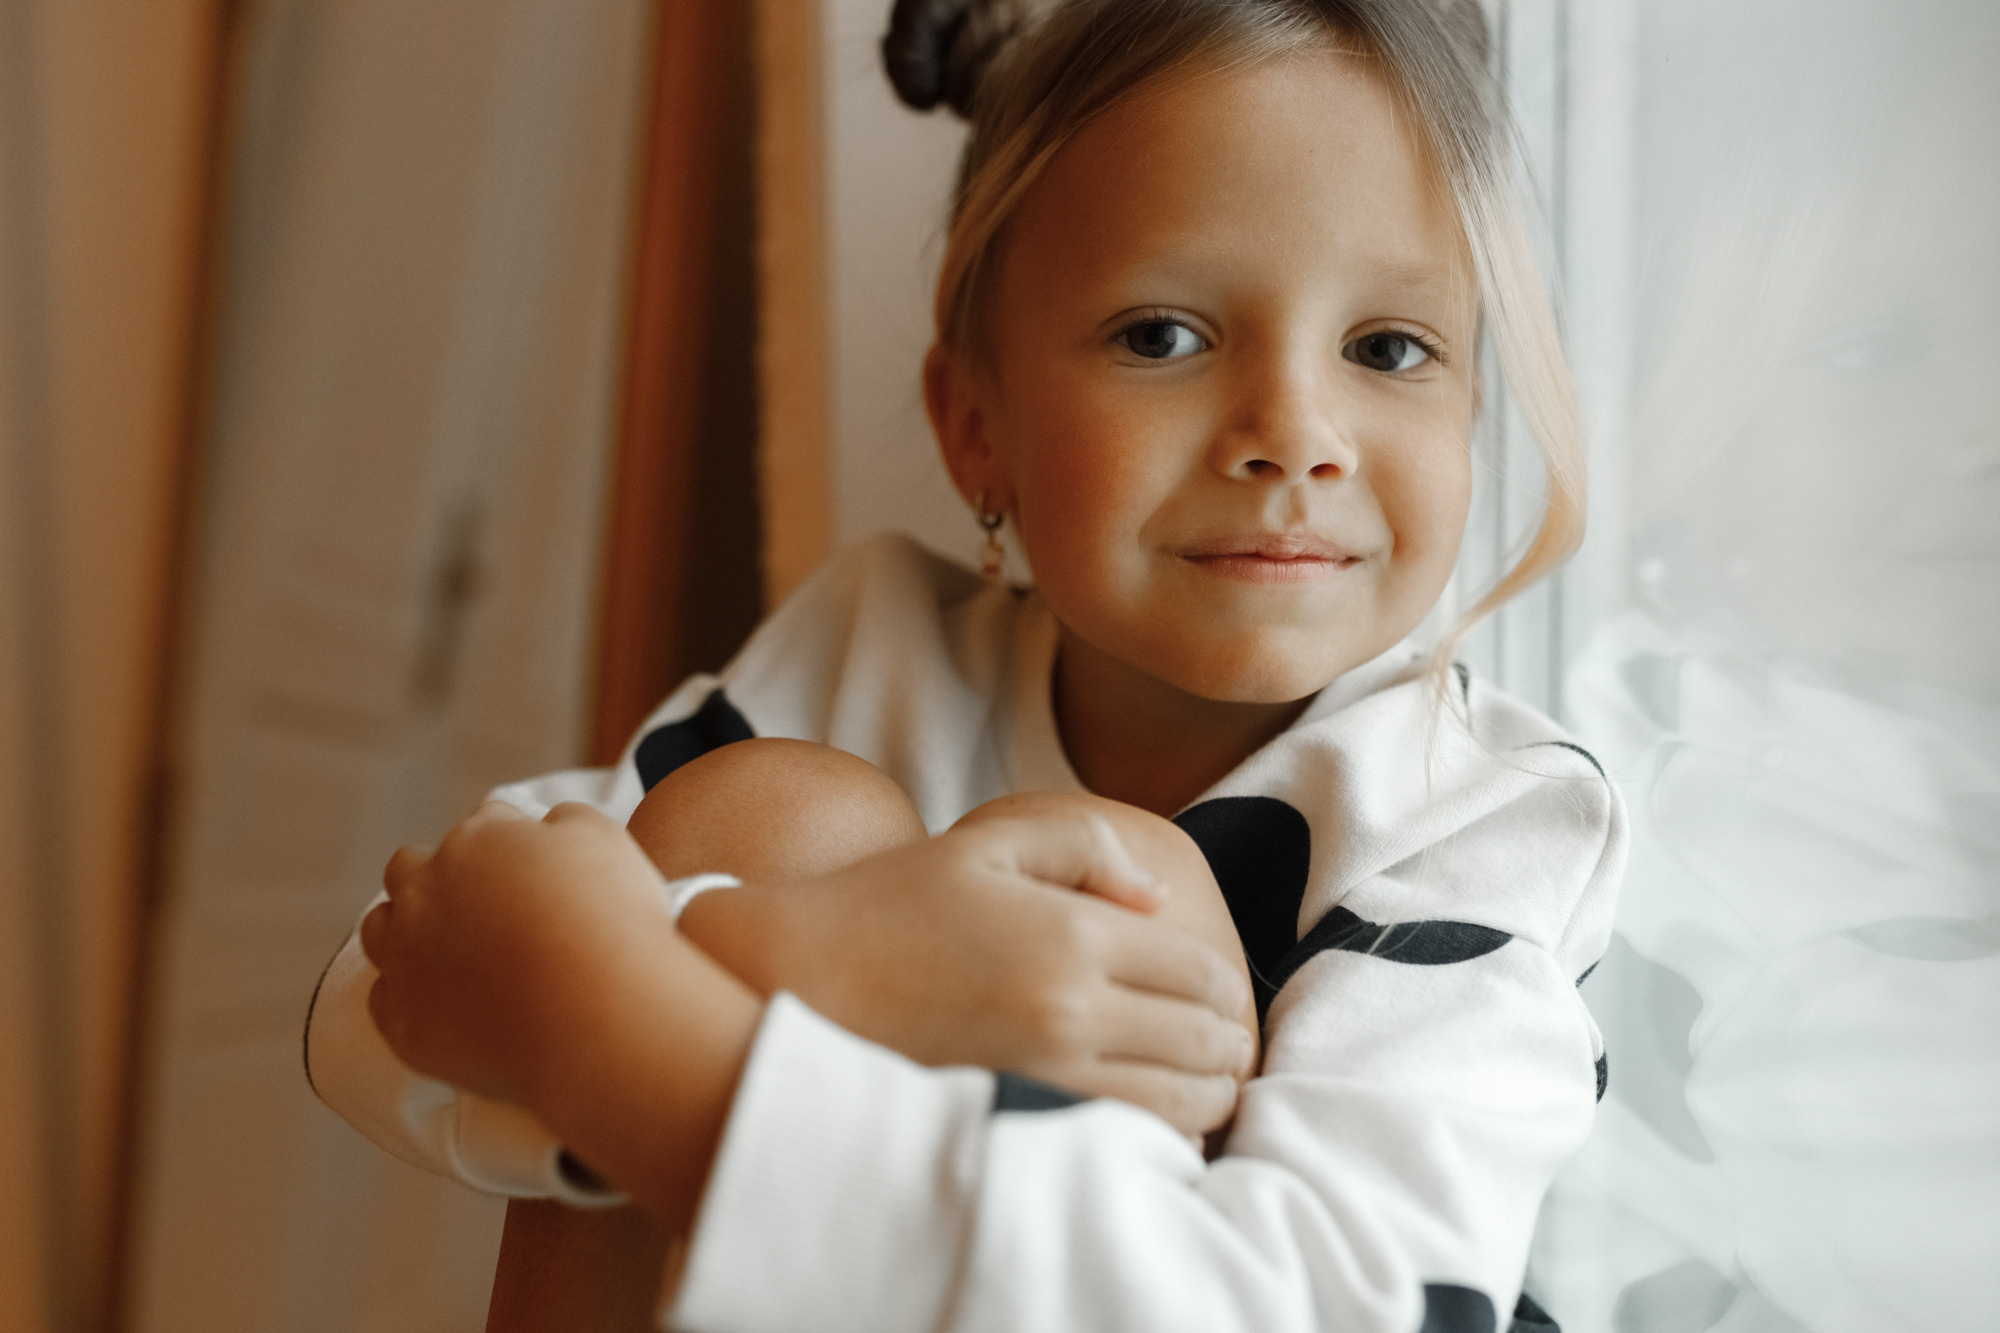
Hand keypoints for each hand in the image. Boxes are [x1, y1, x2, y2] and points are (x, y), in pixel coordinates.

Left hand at [360, 800, 678, 1105]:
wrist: (598, 1024)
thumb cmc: (612, 926)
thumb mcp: (605, 841)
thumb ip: (566, 819)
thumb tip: (542, 826)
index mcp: (477, 840)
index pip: (483, 825)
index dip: (510, 846)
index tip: (533, 872)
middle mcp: (426, 892)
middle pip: (409, 868)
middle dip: (439, 877)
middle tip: (485, 907)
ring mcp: (406, 958)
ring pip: (381, 929)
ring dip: (406, 930)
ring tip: (452, 953)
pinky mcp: (402, 1022)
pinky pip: (386, 999)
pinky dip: (414, 996)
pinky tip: (451, 1004)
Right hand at [699, 805, 1255, 1134]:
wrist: (793, 981)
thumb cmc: (890, 905)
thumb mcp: (987, 845)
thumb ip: (1085, 849)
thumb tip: (1158, 898)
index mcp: (1071, 934)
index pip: (1202, 973)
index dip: (1227, 988)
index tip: (1219, 995)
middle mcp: (1069, 1011)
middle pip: (1206, 1041)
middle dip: (1225, 1042)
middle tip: (1217, 1041)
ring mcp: (1046, 1077)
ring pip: (1183, 1105)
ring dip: (1205, 1094)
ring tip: (1192, 1082)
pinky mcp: (1020, 1124)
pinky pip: (1129, 1146)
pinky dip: (1157, 1136)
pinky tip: (1141, 1116)